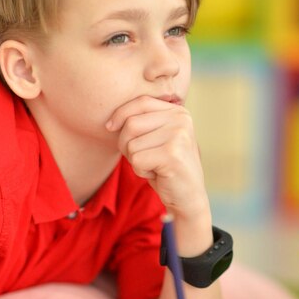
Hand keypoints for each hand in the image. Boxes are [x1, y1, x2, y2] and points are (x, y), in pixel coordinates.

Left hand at [106, 96, 207, 218]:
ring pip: (131, 143)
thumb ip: (144, 121)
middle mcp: (181, 119)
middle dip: (126, 143)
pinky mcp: (172, 155)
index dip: (120, 113)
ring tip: (153, 165)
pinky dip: (140, 171)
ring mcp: (178, 136)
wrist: (188, 196)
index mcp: (179, 111)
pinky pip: (137, 160)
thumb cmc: (166, 167)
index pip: (141, 101)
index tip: (109, 127)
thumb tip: (110, 121)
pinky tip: (157, 174)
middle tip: (142, 157)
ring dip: (134, 159)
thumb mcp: (157, 138)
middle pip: (132, 123)